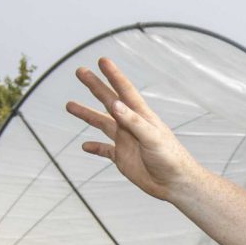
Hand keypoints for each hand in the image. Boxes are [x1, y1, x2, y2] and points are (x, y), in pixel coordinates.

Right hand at [65, 56, 199, 199]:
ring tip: (69, 105)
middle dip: (95, 86)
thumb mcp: (152, 138)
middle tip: (80, 72)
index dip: (113, 75)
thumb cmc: (170, 159)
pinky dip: (94, 147)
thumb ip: (133, 122)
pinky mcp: (123, 157)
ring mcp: (126, 140)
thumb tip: (115, 104)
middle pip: (109, 101)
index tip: (102, 61)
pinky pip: (105, 150)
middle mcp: (131, 125)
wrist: (176, 184)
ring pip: (102, 123)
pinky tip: (84, 146)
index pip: (125, 91)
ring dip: (87, 114)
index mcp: (141, 116)